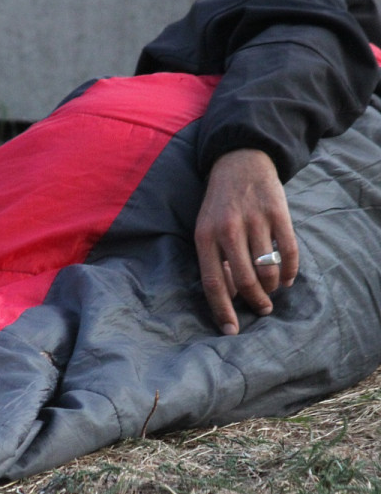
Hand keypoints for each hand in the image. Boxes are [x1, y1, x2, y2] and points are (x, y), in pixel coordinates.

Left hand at [194, 149, 298, 334]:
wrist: (239, 163)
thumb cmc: (219, 206)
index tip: (231, 330)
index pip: (212, 283)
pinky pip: (288, 251)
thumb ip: (214, 260)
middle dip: (254, 302)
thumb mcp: (205, 230)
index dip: (222, 310)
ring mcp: (254, 221)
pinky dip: (290, 271)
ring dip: (272, 287)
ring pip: (266, 268)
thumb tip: (228, 296)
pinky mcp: (278, 213)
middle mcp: (228, 230)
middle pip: (243, 280)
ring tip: (272, 291)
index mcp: (204, 237)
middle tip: (262, 310)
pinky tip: (287, 279)